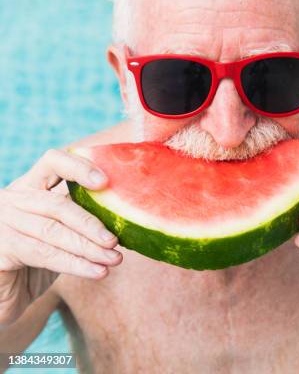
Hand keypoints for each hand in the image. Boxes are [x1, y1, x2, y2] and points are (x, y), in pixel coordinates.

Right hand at [0, 149, 121, 324]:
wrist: (5, 296)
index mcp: (30, 187)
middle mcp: (13, 200)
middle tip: (116, 241)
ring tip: (114, 260)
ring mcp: (3, 222)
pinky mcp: (0, 248)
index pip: (53, 163)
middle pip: (58, 205)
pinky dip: (76, 265)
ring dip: (89, 248)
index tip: (105, 181)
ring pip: (54, 232)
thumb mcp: (60, 234)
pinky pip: (45, 255)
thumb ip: (81, 219)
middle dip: (91, 224)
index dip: (79, 168)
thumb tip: (126, 217)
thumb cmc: (38, 262)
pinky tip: (98, 272)